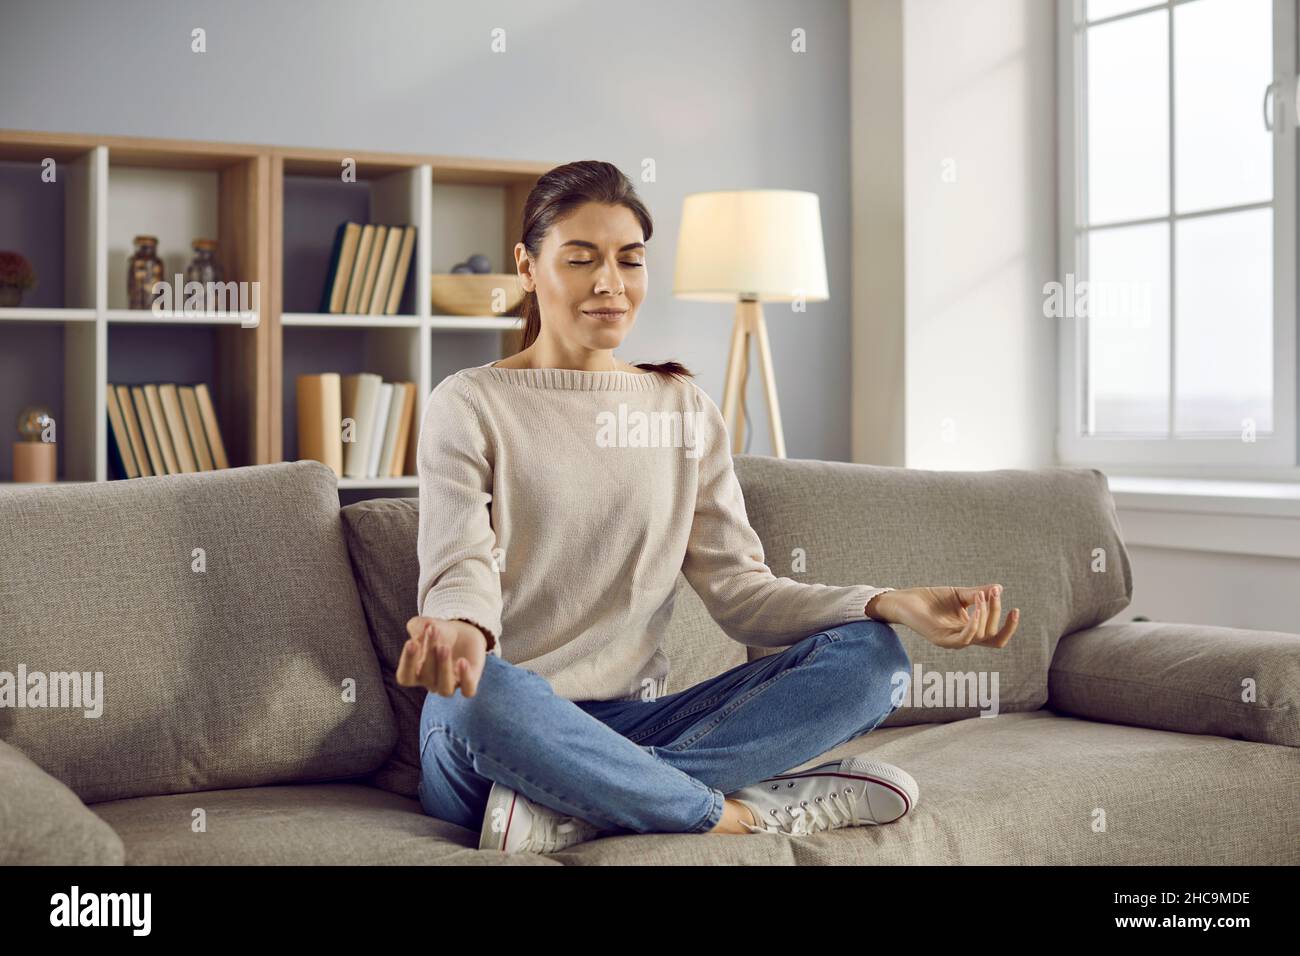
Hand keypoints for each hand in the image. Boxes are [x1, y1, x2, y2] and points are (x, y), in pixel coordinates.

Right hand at [396, 617, 487, 696]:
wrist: (462, 633)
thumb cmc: (437, 632)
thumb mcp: (425, 624)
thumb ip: (417, 626)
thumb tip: (419, 634)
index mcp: (415, 674)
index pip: (405, 677)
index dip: (407, 663)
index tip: (411, 642)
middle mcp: (431, 683)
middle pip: (426, 677)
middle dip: (429, 652)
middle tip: (433, 631)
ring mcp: (450, 685)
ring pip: (445, 689)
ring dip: (443, 668)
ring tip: (444, 647)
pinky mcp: (468, 683)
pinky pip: (468, 690)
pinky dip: (465, 678)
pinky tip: (462, 661)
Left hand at [867, 585, 1018, 649]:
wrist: (906, 599)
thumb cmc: (931, 599)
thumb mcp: (960, 594)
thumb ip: (979, 594)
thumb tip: (999, 588)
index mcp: (970, 630)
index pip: (996, 636)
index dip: (1009, 627)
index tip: (1015, 609)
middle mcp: (963, 638)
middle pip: (991, 635)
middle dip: (996, 613)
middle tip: (994, 594)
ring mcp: (952, 641)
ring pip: (980, 636)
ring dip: (986, 615)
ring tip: (981, 596)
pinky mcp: (941, 639)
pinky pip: (964, 638)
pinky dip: (974, 624)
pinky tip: (976, 608)